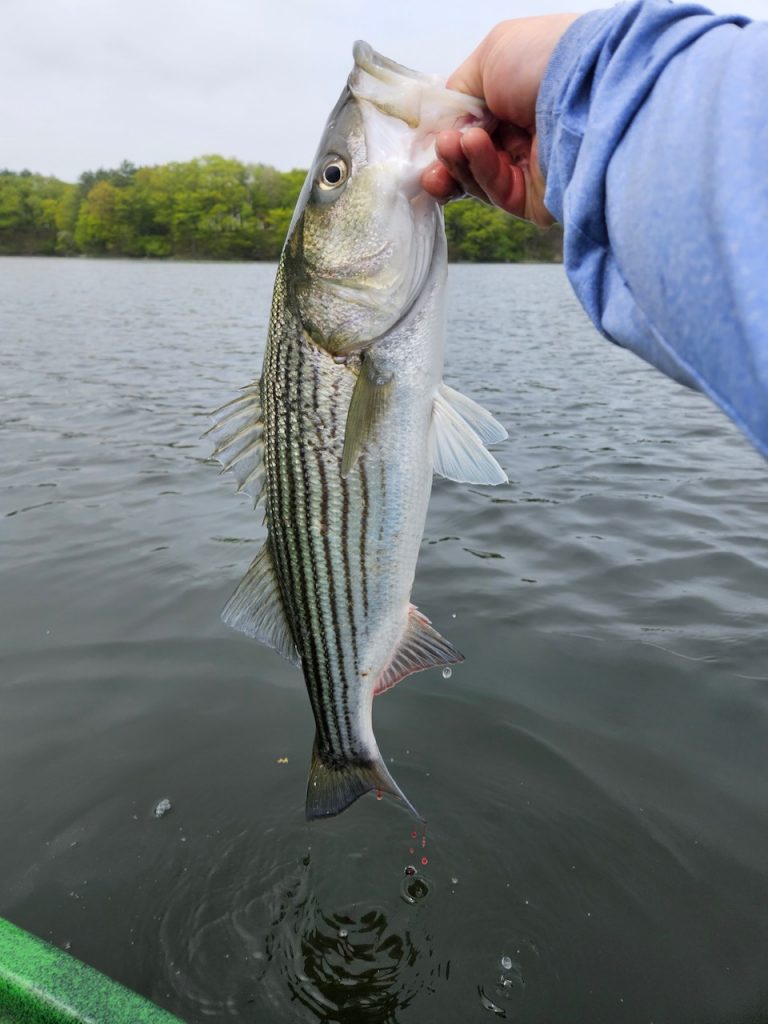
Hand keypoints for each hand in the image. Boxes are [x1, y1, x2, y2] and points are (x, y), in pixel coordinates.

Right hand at [422, 15, 578, 226]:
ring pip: (478, 178)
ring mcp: (531, 169)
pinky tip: (473, 146)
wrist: (586, 87)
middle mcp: (525, 136)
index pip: (472, 128)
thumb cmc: (542, 59)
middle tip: (437, 149)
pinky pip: (496, 192)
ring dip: (459, 161)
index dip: (446, 135)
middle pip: (470, 159)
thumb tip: (442, 130)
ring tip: (451, 144)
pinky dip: (479, 170)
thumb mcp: (489, 58)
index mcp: (516, 101)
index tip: (428, 139)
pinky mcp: (535, 199)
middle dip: (446, 157)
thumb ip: (457, 96)